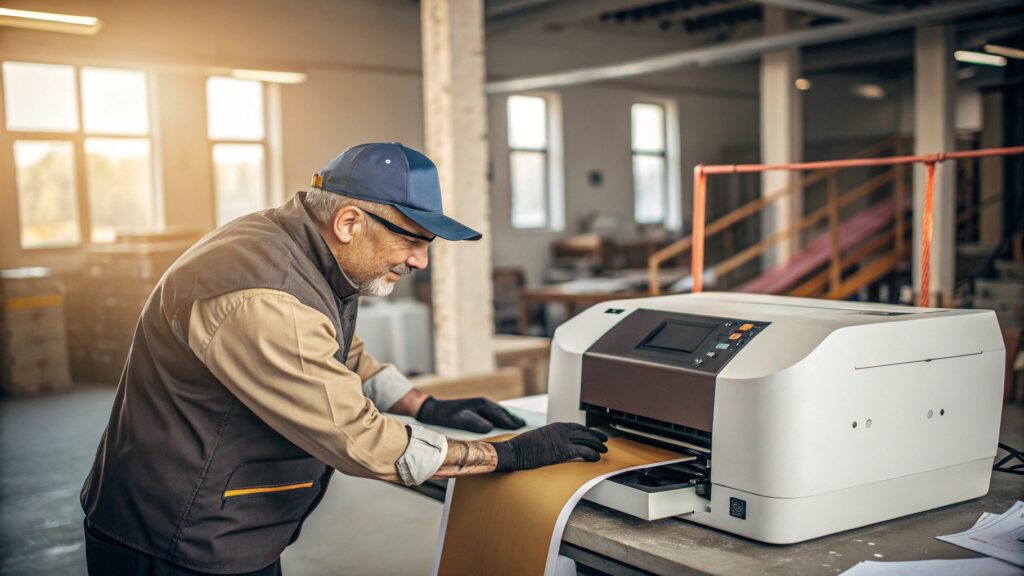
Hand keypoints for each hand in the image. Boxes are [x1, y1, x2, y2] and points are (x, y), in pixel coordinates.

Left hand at [415, 396, 525, 432]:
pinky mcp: (475, 411)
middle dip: (513, 419)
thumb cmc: (446, 415)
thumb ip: (476, 423)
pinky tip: (501, 424)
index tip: (522, 427)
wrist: (432, 410)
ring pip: (498, 413)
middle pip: (502, 413)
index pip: (501, 415)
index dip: (512, 422)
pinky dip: (499, 419)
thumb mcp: (460, 420)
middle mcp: (483, 403)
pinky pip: (492, 415)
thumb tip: (490, 428)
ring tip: (517, 424)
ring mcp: (479, 406)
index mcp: (482, 404)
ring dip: (507, 419)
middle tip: (526, 426)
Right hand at [489, 423, 608, 471]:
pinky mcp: (562, 450)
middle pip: (584, 432)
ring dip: (597, 445)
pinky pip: (583, 451)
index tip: (593, 434)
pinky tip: (596, 458)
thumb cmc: (522, 447)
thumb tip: (554, 446)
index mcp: (555, 426)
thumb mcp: (538, 438)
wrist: (515, 451)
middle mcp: (561, 430)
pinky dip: (592, 454)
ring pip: (586, 440)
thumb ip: (550, 439)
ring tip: (604, 450)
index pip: (576, 427)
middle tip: (604, 440)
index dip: (587, 431)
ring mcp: (562, 439)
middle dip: (596, 436)